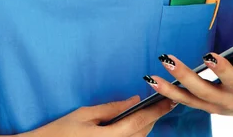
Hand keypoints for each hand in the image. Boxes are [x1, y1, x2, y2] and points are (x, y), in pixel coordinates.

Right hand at [27, 93, 174, 136]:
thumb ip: (112, 108)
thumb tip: (134, 99)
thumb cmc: (61, 131)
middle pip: (142, 133)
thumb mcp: (86, 114)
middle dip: (154, 117)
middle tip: (166, 100)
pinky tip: (138, 122)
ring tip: (155, 109)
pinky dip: (136, 133)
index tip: (170, 100)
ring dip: (147, 125)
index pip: (139, 122)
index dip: (157, 111)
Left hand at [142, 35, 232, 122]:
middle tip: (208, 56)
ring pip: (200, 94)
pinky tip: (152, 80)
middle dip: (220, 71)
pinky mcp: (206, 105)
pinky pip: (185, 101)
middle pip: (229, 84)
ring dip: (181, 81)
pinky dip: (168, 92)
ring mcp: (221, 103)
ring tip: (164, 65)